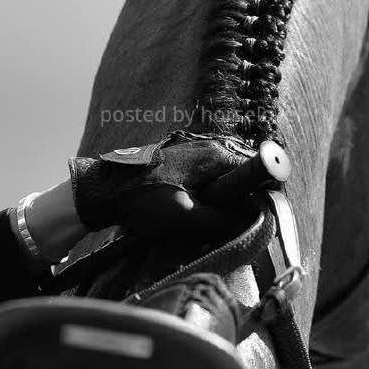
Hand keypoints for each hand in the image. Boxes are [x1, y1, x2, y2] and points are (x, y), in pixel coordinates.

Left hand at [70, 136, 250, 240]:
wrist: (105, 191)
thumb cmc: (143, 201)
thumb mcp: (185, 216)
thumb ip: (222, 219)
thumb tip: (254, 222)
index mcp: (215, 155)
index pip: (258, 169)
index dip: (264, 192)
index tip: (260, 213)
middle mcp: (209, 146)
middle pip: (242, 172)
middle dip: (242, 196)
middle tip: (231, 221)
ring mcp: (195, 150)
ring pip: (225, 175)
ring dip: (224, 196)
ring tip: (210, 217)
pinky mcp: (183, 158)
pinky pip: (210, 175)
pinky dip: (209, 191)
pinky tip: (195, 208)